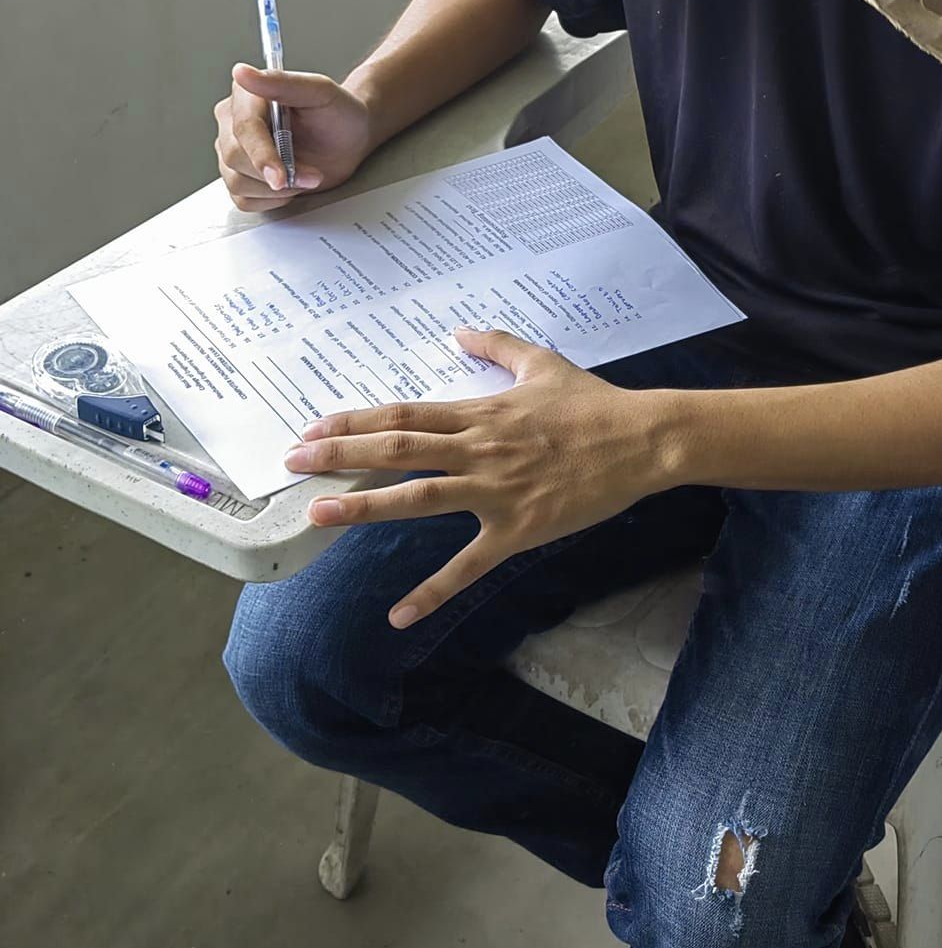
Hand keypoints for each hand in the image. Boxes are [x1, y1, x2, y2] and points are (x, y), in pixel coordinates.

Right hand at [213, 64, 375, 209]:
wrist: (349, 138)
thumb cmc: (338, 112)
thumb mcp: (320, 92)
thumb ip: (283, 83)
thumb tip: (242, 72)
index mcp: (247, 97)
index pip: (243, 129)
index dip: (262, 155)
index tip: (280, 176)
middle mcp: (233, 124)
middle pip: (235, 158)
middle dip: (278, 172)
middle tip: (312, 174)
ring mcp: (235, 152)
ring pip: (237, 182)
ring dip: (278, 189)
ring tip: (307, 176)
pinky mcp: (242, 177)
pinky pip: (244, 199)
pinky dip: (272, 200)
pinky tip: (292, 185)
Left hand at [281, 329, 679, 626]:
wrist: (642, 439)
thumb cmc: (593, 403)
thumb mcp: (542, 363)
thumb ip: (498, 346)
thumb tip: (462, 332)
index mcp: (481, 412)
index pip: (405, 414)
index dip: (356, 420)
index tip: (314, 426)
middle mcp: (479, 448)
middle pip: (397, 449)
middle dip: (340, 455)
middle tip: (292, 462)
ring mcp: (496, 490)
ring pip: (418, 498)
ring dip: (364, 506)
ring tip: (318, 516)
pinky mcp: (518, 529)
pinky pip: (468, 565)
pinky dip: (432, 592)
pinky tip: (399, 615)